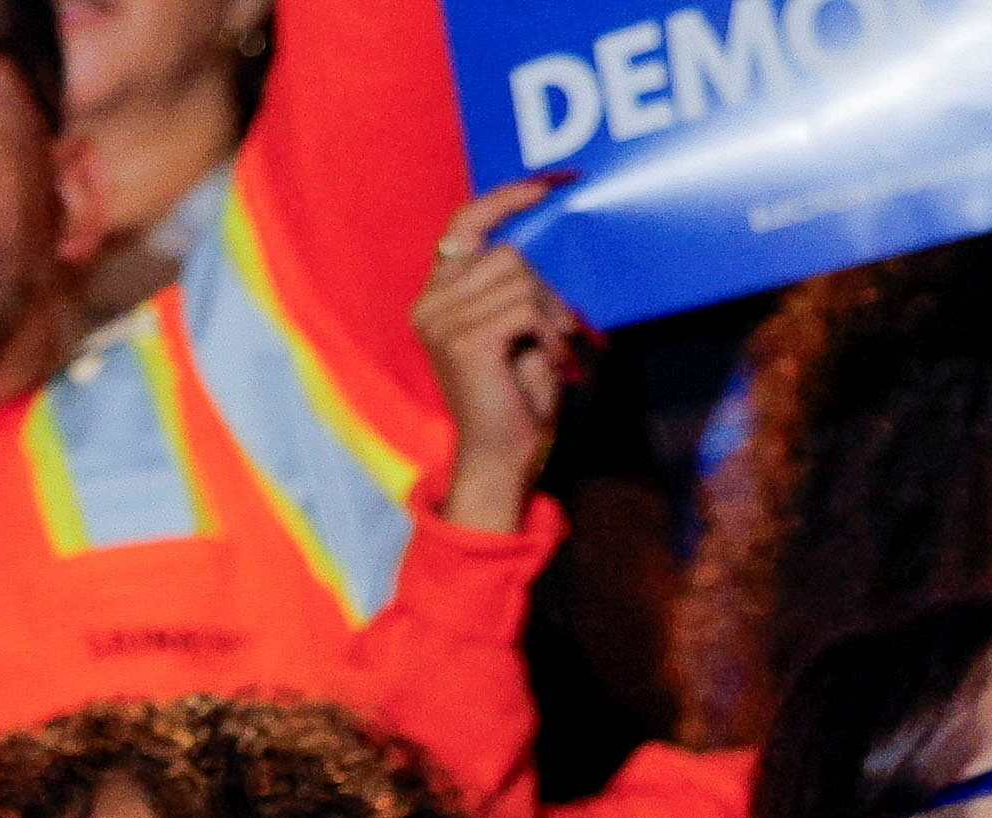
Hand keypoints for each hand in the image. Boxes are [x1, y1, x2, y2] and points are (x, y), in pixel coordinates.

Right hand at [414, 179, 578, 533]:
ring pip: (518, 275)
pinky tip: (550, 362)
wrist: (502, 462)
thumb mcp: (518, 328)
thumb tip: (545, 237)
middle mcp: (429, 305)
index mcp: (438, 298)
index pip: (466, 223)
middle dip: (545, 289)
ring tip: (555, 351)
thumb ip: (516, 285)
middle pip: (504, 251)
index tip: (554, 182)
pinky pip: (523, 306)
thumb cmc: (515, 400)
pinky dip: (549, 331)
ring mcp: (440, 322)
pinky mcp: (462, 341)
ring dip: (551, 313)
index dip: (508, 197)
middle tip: (562, 334)